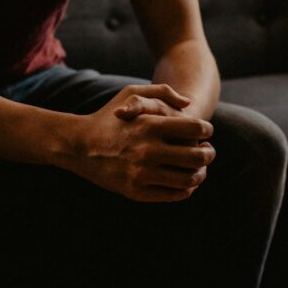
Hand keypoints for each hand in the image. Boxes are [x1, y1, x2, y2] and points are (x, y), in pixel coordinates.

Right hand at [65, 84, 215, 202]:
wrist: (78, 145)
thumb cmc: (108, 117)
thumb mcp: (131, 93)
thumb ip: (162, 92)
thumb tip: (189, 104)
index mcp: (149, 125)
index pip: (195, 130)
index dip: (207, 131)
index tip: (206, 133)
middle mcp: (147, 150)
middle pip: (197, 156)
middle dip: (209, 154)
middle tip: (209, 152)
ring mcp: (141, 174)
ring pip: (188, 179)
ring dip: (201, 174)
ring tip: (200, 169)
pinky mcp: (136, 192)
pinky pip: (172, 195)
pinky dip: (185, 190)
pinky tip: (185, 183)